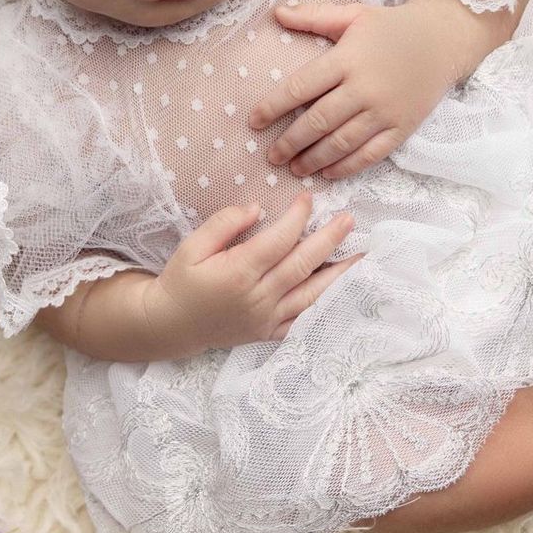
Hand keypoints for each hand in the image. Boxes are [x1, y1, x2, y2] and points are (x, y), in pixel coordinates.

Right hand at [143, 193, 366, 350]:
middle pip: (302, 264)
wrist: (171, 325)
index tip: (309, 198)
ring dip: (338, 274)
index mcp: (238, 273)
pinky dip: (325, 305)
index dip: (297, 218)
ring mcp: (266, 319)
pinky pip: (304, 319)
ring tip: (361, 256)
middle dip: (329, 239)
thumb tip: (258, 209)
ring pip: (311, 294)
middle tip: (349, 219)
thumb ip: (223, 223)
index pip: (278, 241)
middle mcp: (258, 298)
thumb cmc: (181, 282)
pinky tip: (341, 290)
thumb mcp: (191, 246)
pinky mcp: (269, 333)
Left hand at [247, 0, 517, 181]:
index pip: (301, 87)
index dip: (274, 107)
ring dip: (313, 159)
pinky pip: (370, 154)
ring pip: (341, 143)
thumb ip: (313, 17)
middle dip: (290, 141)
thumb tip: (275, 14)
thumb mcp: (353, 16)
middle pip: (318, 121)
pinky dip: (347, 167)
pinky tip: (328, 173)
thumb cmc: (392, 26)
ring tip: (294, 168)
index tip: (254, 122)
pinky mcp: (402, 127)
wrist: (445, 38)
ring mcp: (385, 111)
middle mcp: (364, 88)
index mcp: (347, 59)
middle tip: (271, 155)